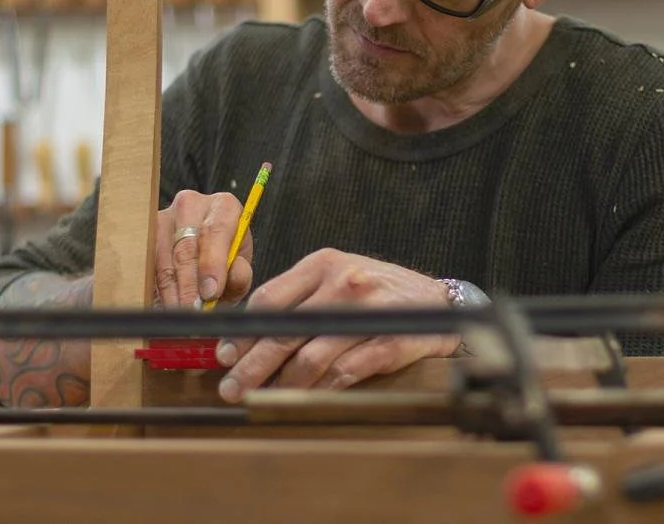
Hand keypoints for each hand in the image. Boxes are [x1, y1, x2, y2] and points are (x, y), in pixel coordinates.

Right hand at [154, 190, 252, 308]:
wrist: (201, 253)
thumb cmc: (223, 259)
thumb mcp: (238, 267)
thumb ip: (240, 273)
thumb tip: (234, 274)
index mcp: (223, 207)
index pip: (216, 231)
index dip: (212, 264)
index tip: (211, 292)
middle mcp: (191, 205)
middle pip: (186, 246)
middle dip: (189, 284)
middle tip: (192, 311)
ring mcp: (164, 217)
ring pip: (162, 258)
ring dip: (170, 290)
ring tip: (179, 313)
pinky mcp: (143, 233)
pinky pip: (145, 264)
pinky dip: (154, 288)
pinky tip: (163, 306)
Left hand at [215, 248, 458, 401]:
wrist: (439, 301)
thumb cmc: (379, 290)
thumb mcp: (337, 277)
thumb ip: (298, 298)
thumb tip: (248, 336)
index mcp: (324, 263)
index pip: (270, 299)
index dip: (242, 332)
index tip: (224, 355)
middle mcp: (344, 283)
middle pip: (284, 331)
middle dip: (251, 365)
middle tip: (230, 388)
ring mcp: (368, 314)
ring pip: (311, 357)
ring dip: (280, 384)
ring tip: (261, 399)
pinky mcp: (389, 343)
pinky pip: (344, 374)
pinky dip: (318, 391)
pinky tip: (303, 400)